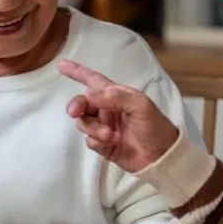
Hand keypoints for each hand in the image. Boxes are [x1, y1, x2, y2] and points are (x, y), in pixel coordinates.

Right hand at [59, 59, 179, 172]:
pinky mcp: (103, 145)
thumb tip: (88, 94)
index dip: (78, 72)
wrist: (161, 157)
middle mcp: (107, 110)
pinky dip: (97, 141)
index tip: (61, 65)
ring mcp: (103, 127)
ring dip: (93, 128)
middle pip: (82, 103)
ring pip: (84, 123)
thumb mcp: (140, 105)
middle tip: (74, 112)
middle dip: (76, 106)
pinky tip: (111, 143)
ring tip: (111, 135)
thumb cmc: (155, 126)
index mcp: (116, 95)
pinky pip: (89, 140)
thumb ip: (115, 96)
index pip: (93, 80)